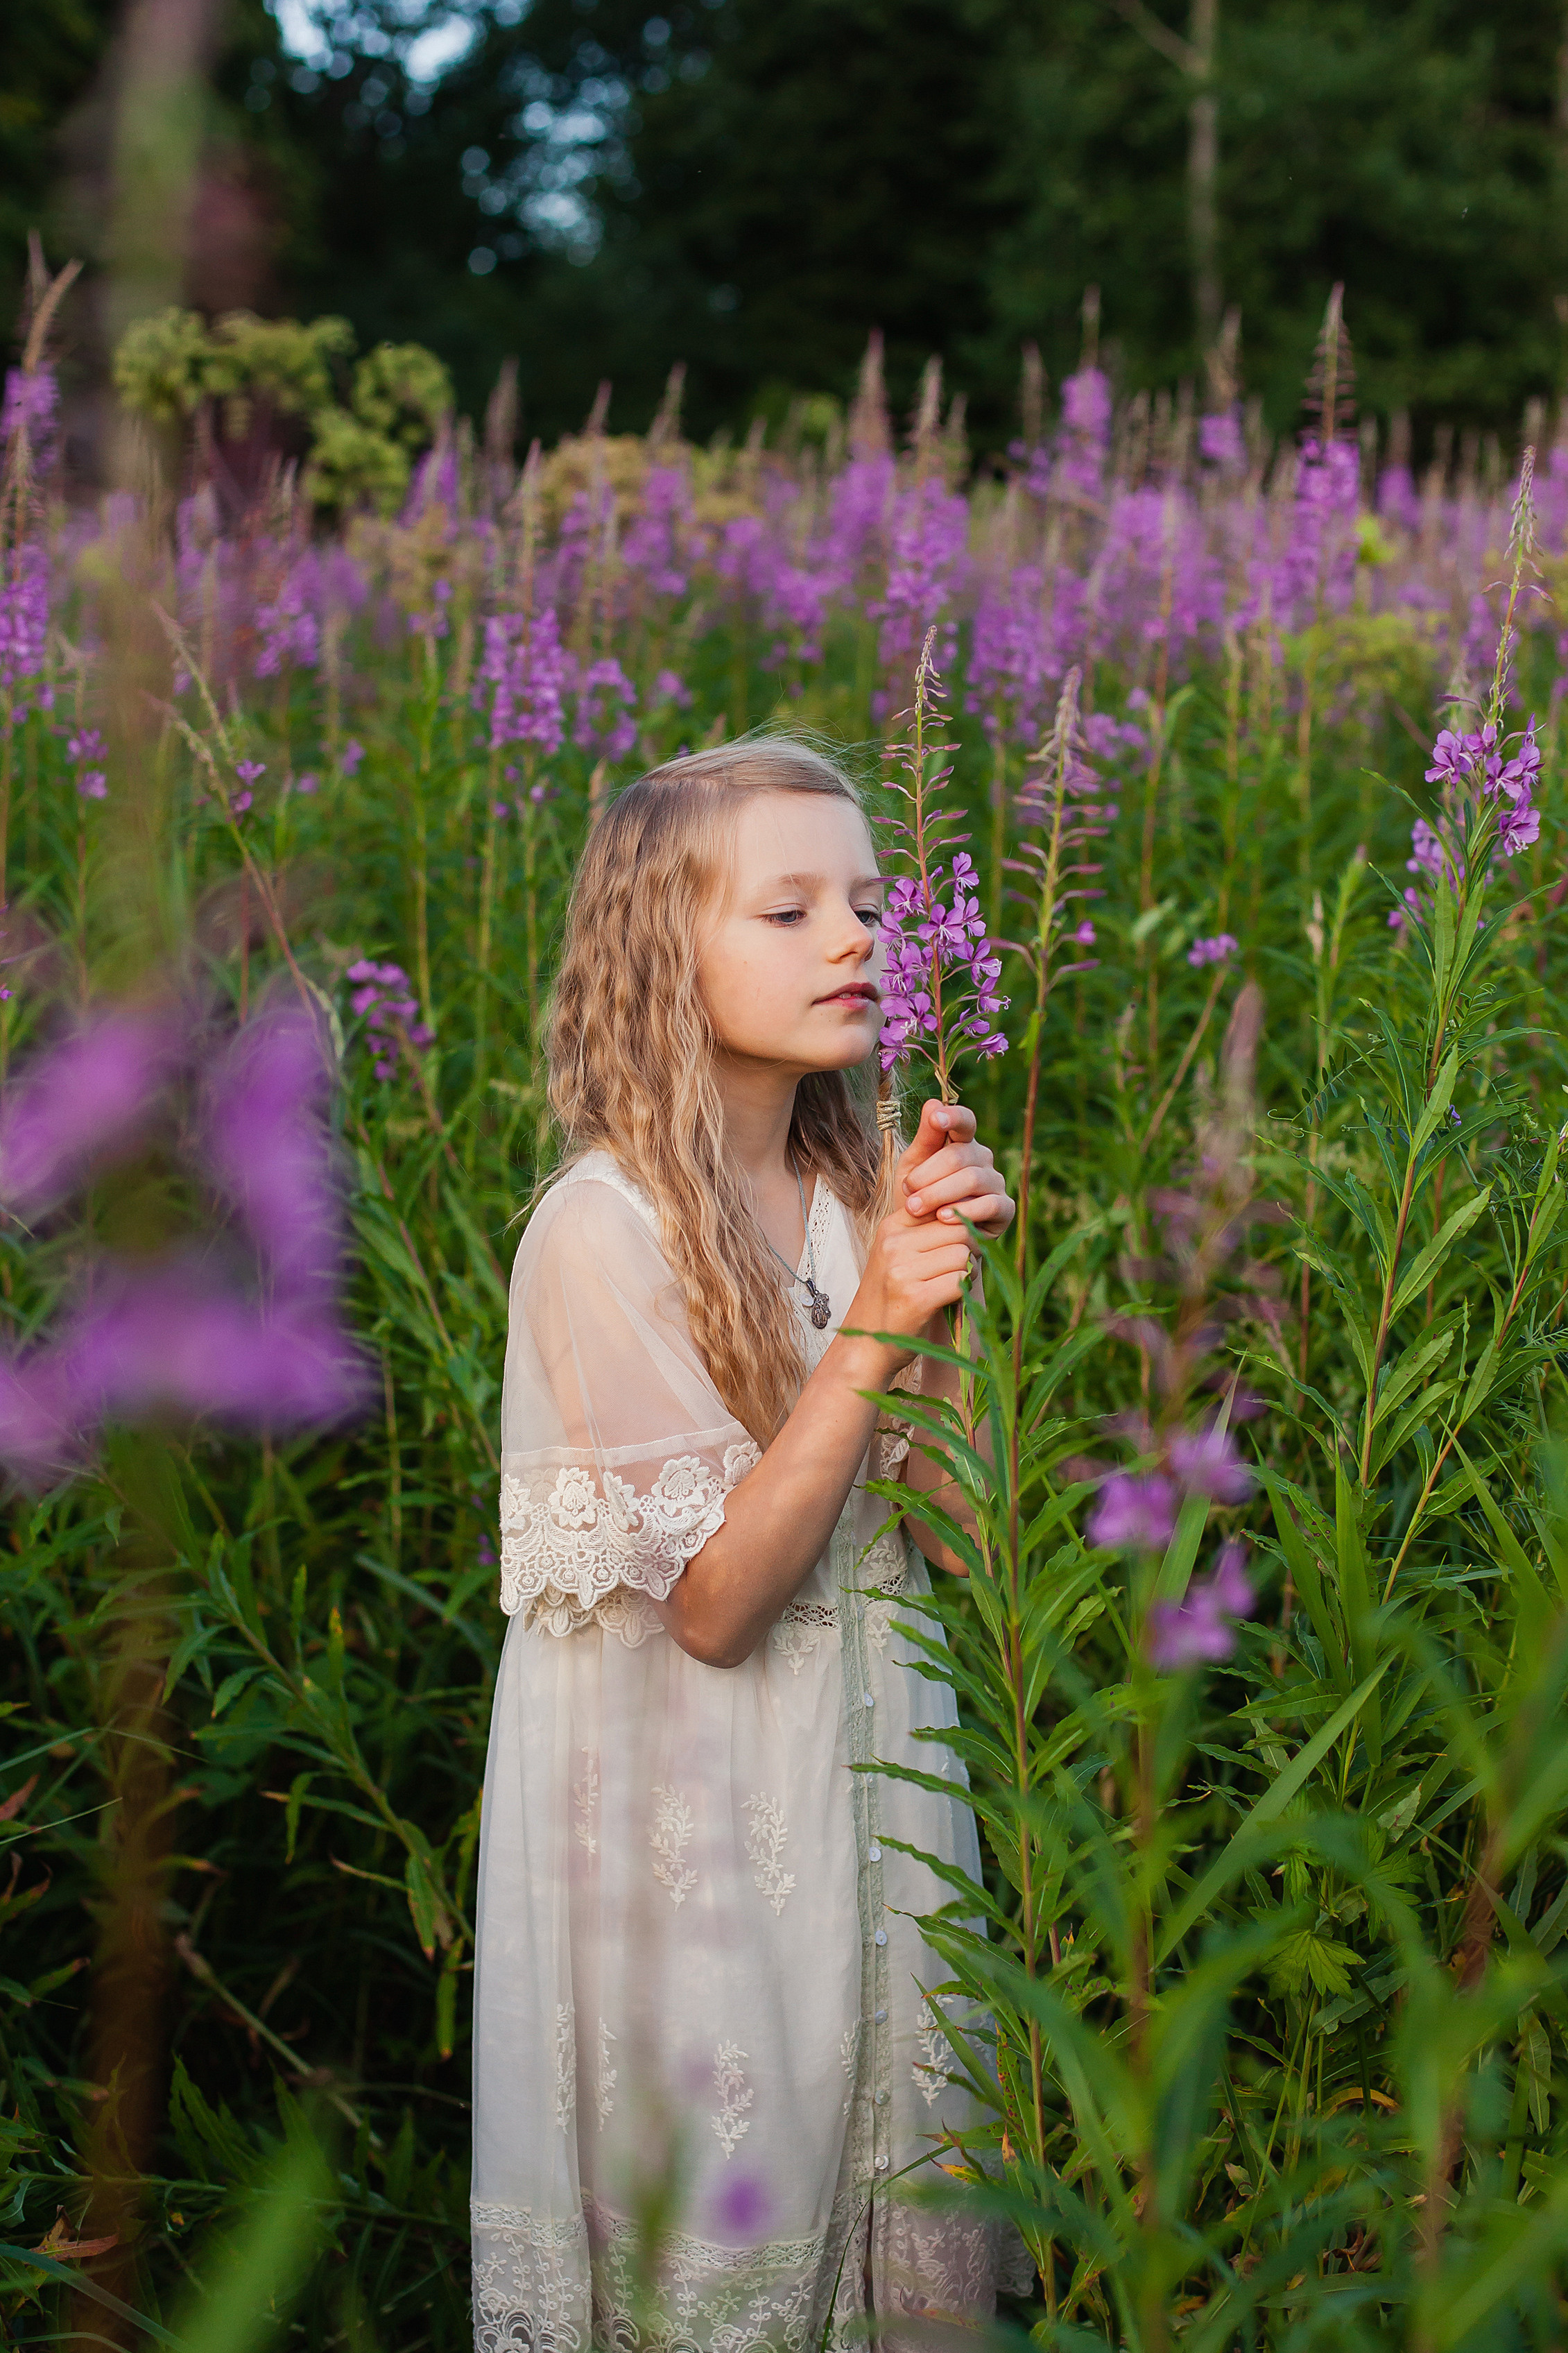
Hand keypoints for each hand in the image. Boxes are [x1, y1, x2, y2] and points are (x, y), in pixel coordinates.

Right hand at [843, 1195, 979, 1368]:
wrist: (865, 1344)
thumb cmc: (890, 1297)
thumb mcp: (897, 1254)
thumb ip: (925, 1230)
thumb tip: (968, 1208)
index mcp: (890, 1227)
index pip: (942, 1206)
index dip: (959, 1224)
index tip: (957, 1243)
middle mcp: (894, 1245)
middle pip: (958, 1228)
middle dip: (969, 1247)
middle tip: (958, 1268)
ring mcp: (902, 1271)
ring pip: (962, 1254)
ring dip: (968, 1270)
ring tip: (952, 1283)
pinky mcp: (916, 1298)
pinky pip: (960, 1281)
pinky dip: (963, 1291)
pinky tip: (950, 1298)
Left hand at [897, 1100, 1014, 1239]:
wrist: (925, 1239)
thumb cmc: (918, 1197)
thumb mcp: (912, 1166)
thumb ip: (925, 1138)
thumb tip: (932, 1102)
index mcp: (962, 1142)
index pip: (965, 1121)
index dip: (953, 1117)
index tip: (936, 1119)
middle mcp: (983, 1158)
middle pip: (959, 1155)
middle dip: (928, 1173)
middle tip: (907, 1191)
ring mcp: (996, 1182)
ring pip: (972, 1179)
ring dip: (939, 1193)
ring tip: (915, 1208)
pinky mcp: (1005, 1208)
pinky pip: (989, 1204)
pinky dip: (964, 1211)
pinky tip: (943, 1218)